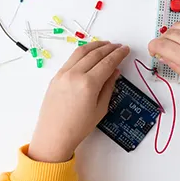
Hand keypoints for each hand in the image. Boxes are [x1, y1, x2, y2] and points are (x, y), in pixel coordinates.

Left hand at [28, 41, 129, 162]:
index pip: (107, 62)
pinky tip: (89, 52)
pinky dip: (83, 52)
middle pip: (95, 54)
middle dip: (109, 48)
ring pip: (81, 52)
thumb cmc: (79, 127)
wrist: (54, 135)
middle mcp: (75, 75)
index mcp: (88, 84)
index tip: (126, 50)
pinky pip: (71, 58)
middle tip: (119, 46)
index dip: (119, 54)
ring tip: (105, 45)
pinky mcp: (56, 76)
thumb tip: (115, 71)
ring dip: (95, 46)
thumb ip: (109, 86)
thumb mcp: (100, 108)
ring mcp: (63, 74)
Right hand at [148, 22, 179, 89]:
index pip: (159, 44)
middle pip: (165, 33)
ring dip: (172, 35)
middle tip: (166, 50)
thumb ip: (177, 68)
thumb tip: (165, 59)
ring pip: (175, 26)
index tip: (155, 51)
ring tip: (179, 45)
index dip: (153, 48)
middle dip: (163, 42)